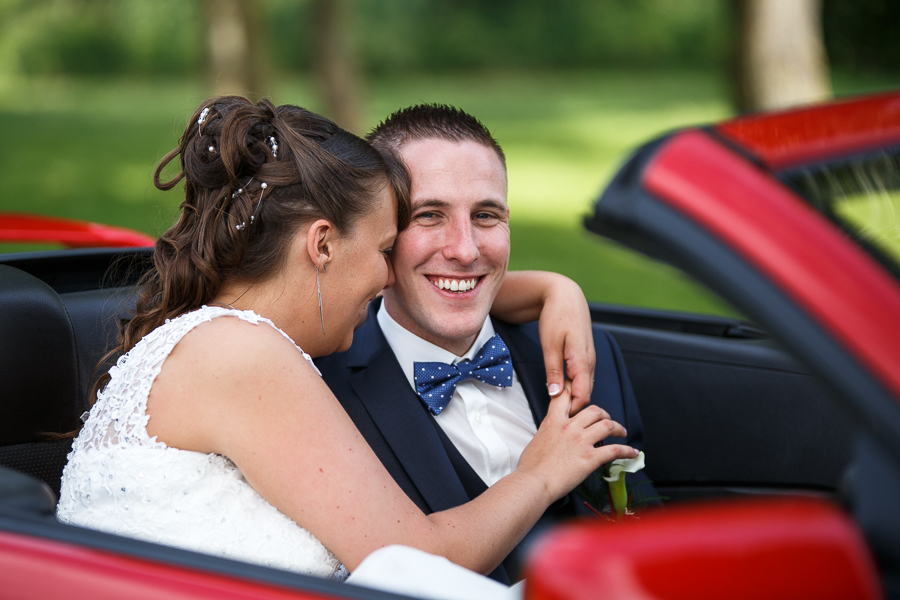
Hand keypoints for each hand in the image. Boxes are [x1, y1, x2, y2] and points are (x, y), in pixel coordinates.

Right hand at [516, 383, 636, 501]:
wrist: (534, 482)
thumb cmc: (530, 466)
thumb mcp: (536, 440)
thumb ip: (548, 433)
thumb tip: (552, 435)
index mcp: (553, 421)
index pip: (566, 396)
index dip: (575, 390)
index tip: (581, 391)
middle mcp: (569, 427)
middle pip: (594, 410)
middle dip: (604, 413)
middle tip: (607, 419)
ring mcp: (581, 442)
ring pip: (607, 425)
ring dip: (618, 428)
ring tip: (621, 432)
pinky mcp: (590, 458)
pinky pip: (614, 450)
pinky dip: (626, 451)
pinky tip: (632, 453)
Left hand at [538, 277, 595, 412]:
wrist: (565, 294)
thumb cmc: (556, 316)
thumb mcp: (549, 344)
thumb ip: (553, 370)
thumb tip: (555, 394)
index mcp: (583, 360)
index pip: (583, 396)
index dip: (572, 409)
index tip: (557, 415)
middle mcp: (590, 361)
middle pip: (586, 393)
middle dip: (573, 405)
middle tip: (555, 413)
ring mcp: (590, 358)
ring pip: (585, 385)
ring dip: (573, 395)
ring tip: (557, 402)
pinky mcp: (585, 355)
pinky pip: (583, 376)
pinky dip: (574, 385)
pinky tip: (561, 386)